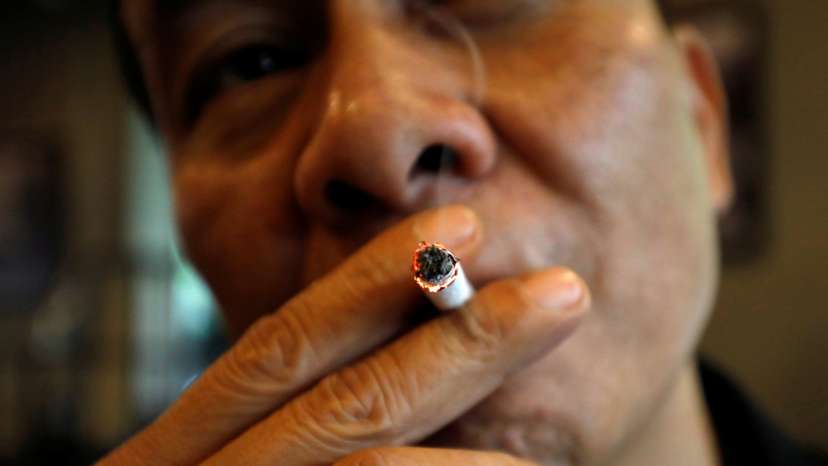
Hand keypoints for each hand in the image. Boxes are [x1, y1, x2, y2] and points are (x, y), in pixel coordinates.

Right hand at [97, 205, 589, 465]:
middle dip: (464, 344)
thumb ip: (298, 420)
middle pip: (348, 406)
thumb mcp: (235, 461)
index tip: (458, 230)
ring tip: (553, 433)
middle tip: (562, 295)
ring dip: (479, 458)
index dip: (371, 281)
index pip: (284, 349)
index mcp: (183, 451)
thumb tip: (409, 351)